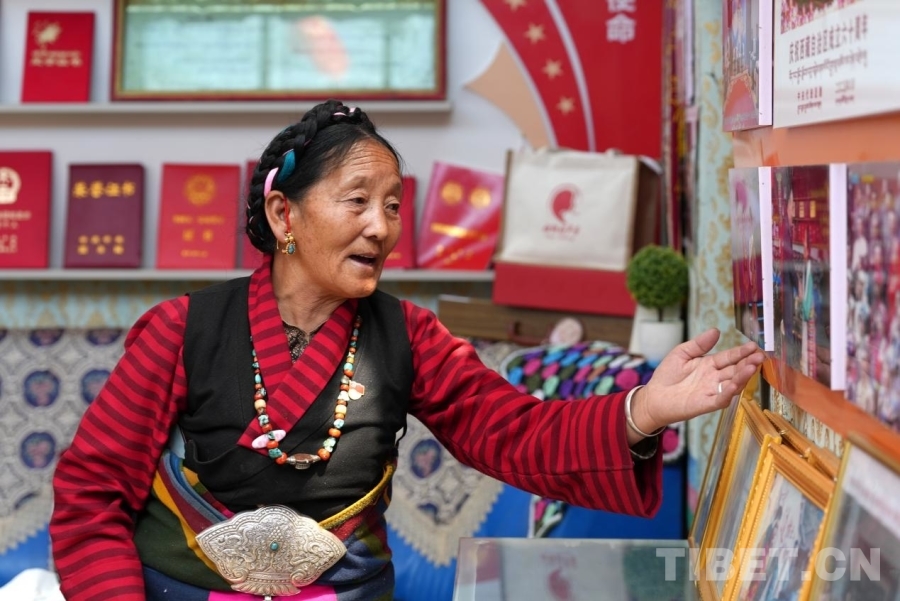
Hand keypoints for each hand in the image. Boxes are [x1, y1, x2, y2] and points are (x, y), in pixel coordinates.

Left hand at [629, 328, 764, 438]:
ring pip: (732, 384)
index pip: (729, 357)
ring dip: (743, 376)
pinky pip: (720, 399)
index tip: (754, 346)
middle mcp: (715, 378)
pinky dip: (728, 393)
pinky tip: (735, 385)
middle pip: (735, 370)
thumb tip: (716, 330)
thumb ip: (699, 344)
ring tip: (753, 366)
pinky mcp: (705, 404)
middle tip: (760, 355)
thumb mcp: (682, 353)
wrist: (653, 396)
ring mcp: (712, 391)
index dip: (741, 352)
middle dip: (748, 363)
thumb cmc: (667, 375)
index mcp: (710, 364)